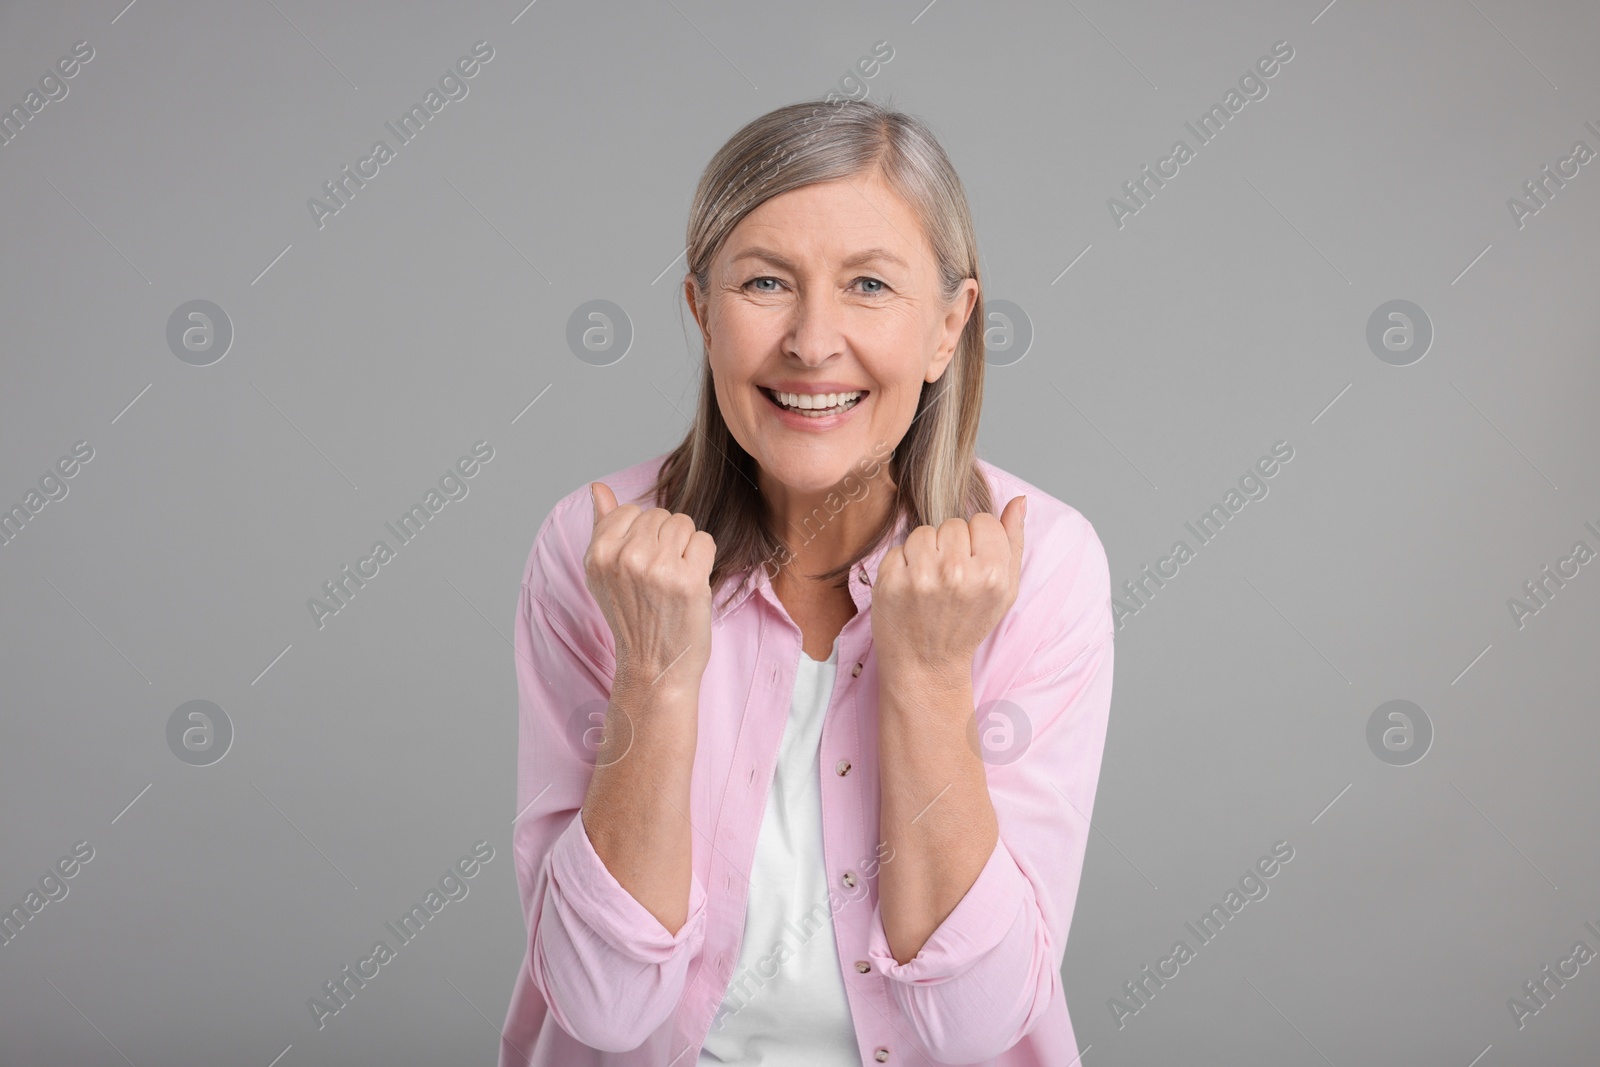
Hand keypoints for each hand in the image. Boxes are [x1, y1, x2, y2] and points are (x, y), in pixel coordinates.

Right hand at [584, 482, 716, 691]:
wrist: (653, 667)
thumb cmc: (632, 618)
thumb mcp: (604, 574)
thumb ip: (602, 527)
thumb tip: (598, 488)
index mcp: (598, 554)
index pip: (632, 510)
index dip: (643, 535)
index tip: (641, 566)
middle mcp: (624, 558)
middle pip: (661, 515)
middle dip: (666, 540)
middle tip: (660, 577)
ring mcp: (657, 568)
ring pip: (684, 524)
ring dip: (686, 548)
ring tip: (674, 579)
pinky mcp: (689, 580)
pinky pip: (704, 541)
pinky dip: (703, 559)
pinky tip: (691, 584)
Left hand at [869, 495, 1025, 677]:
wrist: (927, 666)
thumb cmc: (968, 625)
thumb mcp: (1005, 591)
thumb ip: (1014, 543)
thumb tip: (1019, 501)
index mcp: (992, 575)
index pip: (983, 520)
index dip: (976, 541)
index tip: (972, 566)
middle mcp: (957, 573)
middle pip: (952, 524)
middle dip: (950, 546)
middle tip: (949, 580)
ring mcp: (921, 577)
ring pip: (923, 531)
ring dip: (924, 552)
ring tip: (929, 582)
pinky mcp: (891, 580)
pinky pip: (898, 548)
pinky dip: (902, 565)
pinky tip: (910, 589)